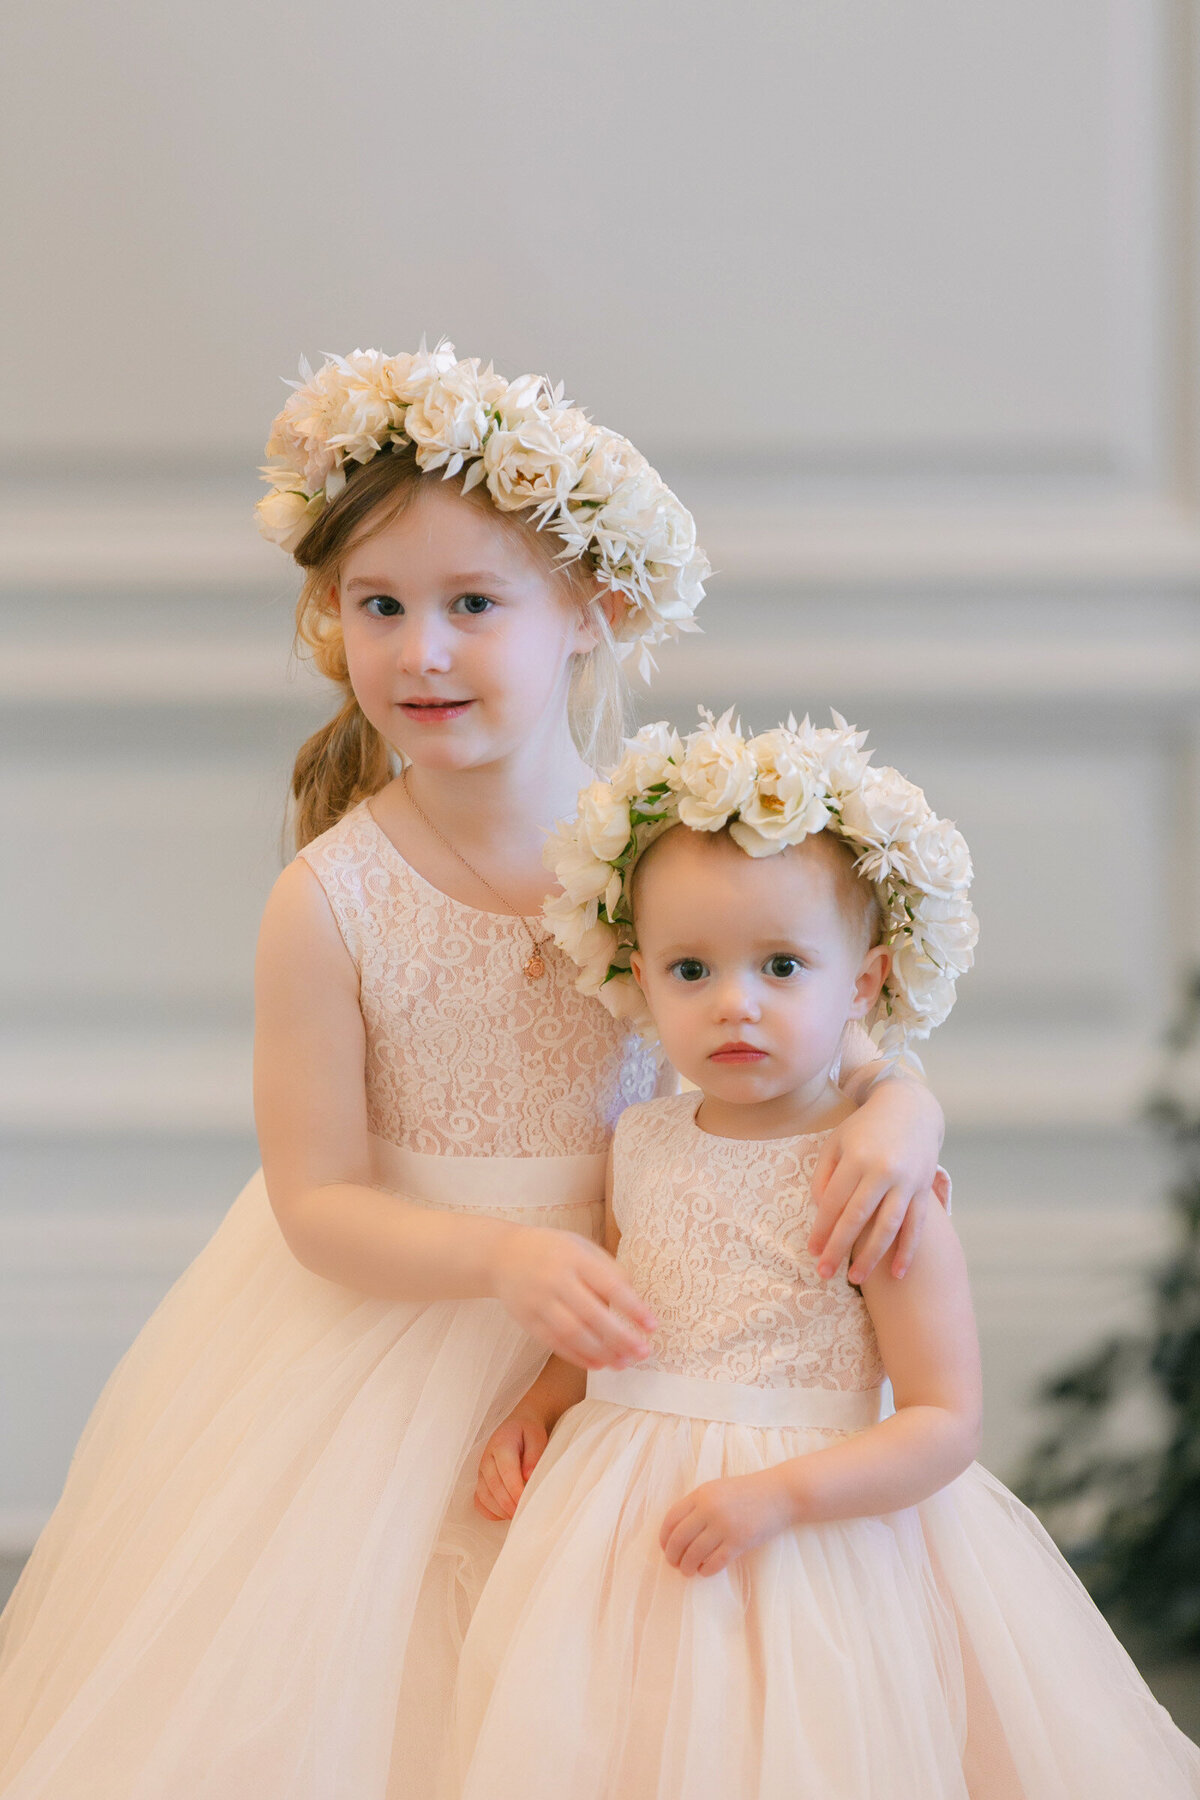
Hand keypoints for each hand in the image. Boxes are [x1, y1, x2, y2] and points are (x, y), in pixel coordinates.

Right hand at [475, 1414, 548, 1520]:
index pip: (506, 1471)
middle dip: (510, 1504)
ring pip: (484, 1496)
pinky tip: (504, 1514)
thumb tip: (528, 1476)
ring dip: (500, 1510)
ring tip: (517, 1515)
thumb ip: (533, 1455)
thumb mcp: (537, 1437)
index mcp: (501, 1444)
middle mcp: (487, 1458)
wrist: (517, 1425)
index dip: (516, 1490)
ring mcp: (481, 1470)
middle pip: (494, 1486)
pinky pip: (478, 1501)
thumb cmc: (529, 1432)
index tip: (527, 1502)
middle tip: (525, 1513)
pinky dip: (490, 1512)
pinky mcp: (480, 1480)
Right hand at [492, 1226, 656, 1369]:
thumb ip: (608, 1270)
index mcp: (575, 1257)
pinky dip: (578, 1357)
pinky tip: (598, 1364)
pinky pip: (555, 1343)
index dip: (633, 1308)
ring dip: (601, 1352)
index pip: (610, 1285)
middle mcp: (556, 1278)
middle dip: (621, 1337)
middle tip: (643, 1353)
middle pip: (592, 1314)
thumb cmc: (554, 1251)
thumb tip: (635, 1301)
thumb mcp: (582, 1248)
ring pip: (573, 1333)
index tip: (652, 1326)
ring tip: (623, 1363)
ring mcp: (539, 1300)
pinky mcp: (527, 1320)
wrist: (503, 1255)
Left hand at [659, 1471, 795, 1576]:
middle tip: (674, 1564)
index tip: (665, 1547)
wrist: (779, 1493)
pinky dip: (706, 1570)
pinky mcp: (739, 1541)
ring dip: (687, 1566)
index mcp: (702, 1493)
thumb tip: (678, 1531)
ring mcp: (724, 1525)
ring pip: (694, 1553)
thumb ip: (699, 1505)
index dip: (664, 1537)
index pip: (671, 1518)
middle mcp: (709, 1508)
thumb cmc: (747, 1493)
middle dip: (672, 1555)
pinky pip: (715, 1562)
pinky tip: (705, 1571)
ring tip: (688, 1571)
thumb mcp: (718, 1490)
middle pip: (679, 1538)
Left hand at [808, 1080, 942, 1283]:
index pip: (833, 1201)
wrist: (911, 1108)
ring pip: (888, 1226)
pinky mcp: (924, 1188)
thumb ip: (824, 1175)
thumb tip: (819, 1210)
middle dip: (839, 1248)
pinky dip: (908, 1251)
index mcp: (856, 1157)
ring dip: (872, 1256)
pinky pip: (916, 1225)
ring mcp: (907, 1181)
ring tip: (856, 1278)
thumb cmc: (865, 1128)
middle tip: (824, 1272)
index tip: (812, 1250)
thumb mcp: (836, 1141)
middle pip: (857, 1218)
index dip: (822, 1228)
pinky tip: (899, 1273)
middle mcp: (882, 1170)